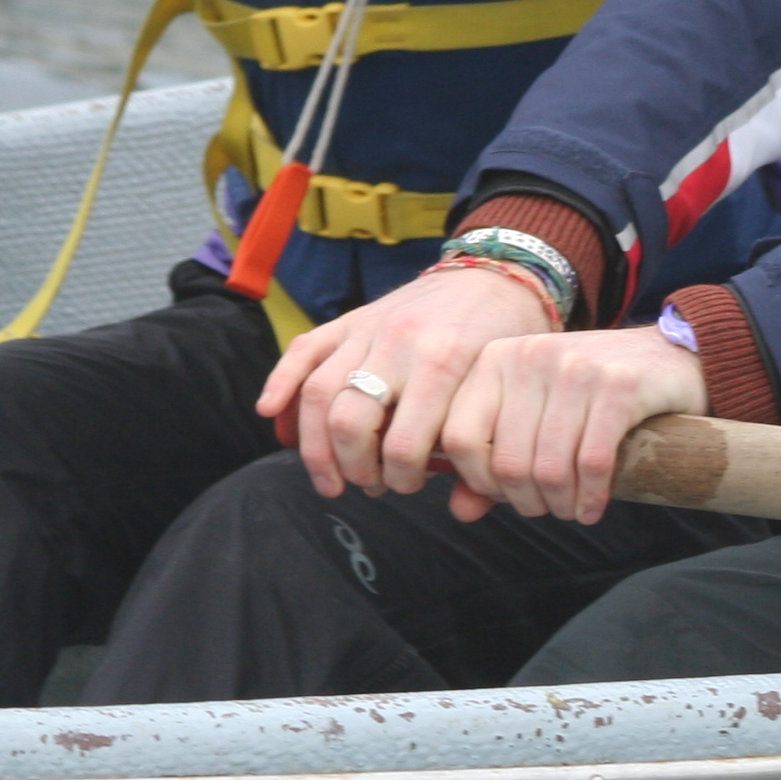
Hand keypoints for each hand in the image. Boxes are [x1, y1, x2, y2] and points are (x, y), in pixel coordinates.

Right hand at [256, 261, 555, 500]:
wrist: (500, 269)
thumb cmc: (509, 333)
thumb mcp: (508, 386)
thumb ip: (488, 447)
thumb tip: (465, 510)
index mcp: (446, 362)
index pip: (403, 444)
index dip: (401, 479)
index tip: (409, 486)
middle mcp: (401, 343)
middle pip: (349, 422)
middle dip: (354, 468)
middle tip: (370, 485)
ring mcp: (371, 327)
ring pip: (318, 393)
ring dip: (315, 447)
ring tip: (330, 479)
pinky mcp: (353, 318)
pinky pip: (304, 349)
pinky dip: (281, 382)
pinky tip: (271, 414)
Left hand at [441, 324, 706, 524]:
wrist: (667, 355)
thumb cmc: (589, 393)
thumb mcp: (533, 412)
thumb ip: (491, 458)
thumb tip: (461, 512)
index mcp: (496, 358)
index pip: (459, 437)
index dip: (479, 481)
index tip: (505, 494)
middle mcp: (531, 355)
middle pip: (508, 462)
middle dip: (526, 502)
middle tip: (546, 508)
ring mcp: (576, 367)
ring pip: (550, 469)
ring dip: (561, 505)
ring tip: (571, 509)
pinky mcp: (620, 385)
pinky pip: (593, 463)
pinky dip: (591, 497)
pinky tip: (594, 507)